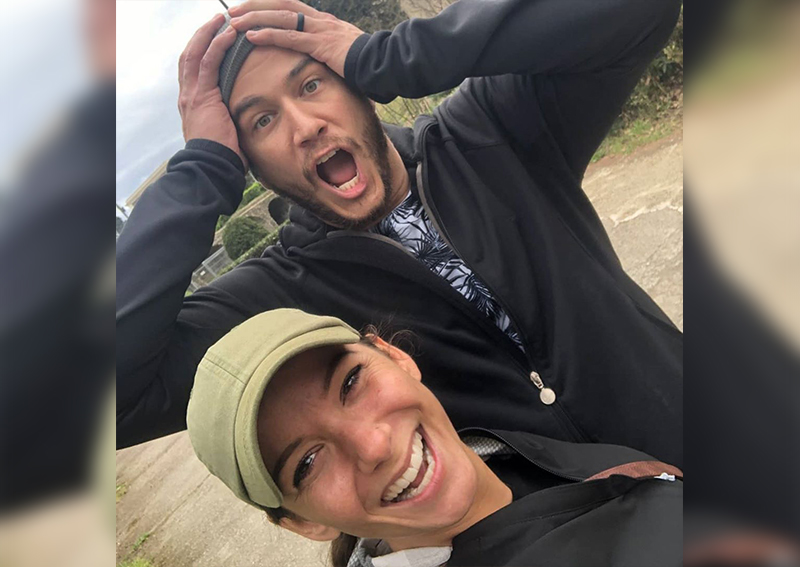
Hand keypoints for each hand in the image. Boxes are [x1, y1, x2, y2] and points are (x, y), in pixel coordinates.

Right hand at [178, 14, 247, 168]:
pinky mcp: (202, 95)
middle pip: (189, 55)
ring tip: (223, 18)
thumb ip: (232, 118)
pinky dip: (218, 45)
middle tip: (218, 20)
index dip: (201, 50)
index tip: (214, 37)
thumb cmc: (223, 157)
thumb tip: (251, 116)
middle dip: (202, 35)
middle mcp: (188, 95)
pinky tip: (229, 33)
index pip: (192, 69)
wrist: (212, 167)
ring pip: (196, 53)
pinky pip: (208, 63)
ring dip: (209, 33)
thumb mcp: (227, 132)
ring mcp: (192, 94)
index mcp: (193, 103)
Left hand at [228, 0, 362, 77]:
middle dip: (255, 6)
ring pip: (280, 17)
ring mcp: (320, 30)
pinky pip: (289, 38)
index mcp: (324, 21)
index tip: (250, 7)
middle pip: (281, 4)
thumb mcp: (345, 52)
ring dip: (255, 18)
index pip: (291, 5)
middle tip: (233, 10)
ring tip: (234, 21)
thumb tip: (324, 59)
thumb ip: (330, 51)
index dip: (268, 5)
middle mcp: (320, 20)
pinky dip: (268, 35)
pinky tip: (251, 37)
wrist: (384, 63)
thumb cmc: (368, 62)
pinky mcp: (320, 44)